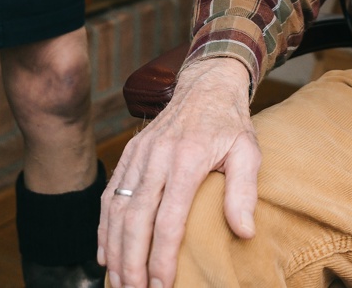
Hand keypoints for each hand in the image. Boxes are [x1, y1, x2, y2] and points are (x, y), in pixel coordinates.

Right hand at [98, 58, 259, 287]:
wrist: (207, 83)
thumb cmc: (230, 123)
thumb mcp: (248, 151)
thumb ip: (244, 191)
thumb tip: (244, 232)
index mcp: (187, 158)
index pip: (168, 219)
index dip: (161, 257)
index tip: (162, 287)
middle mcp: (157, 156)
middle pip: (135, 218)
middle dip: (131, 262)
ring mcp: (140, 153)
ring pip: (116, 209)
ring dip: (114, 250)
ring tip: (120, 283)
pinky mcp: (130, 152)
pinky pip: (110, 193)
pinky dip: (104, 227)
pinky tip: (105, 253)